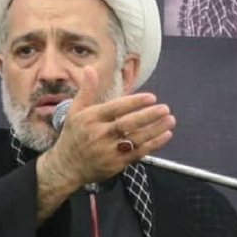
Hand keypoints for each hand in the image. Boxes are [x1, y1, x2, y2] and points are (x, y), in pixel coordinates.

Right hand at [35, 67, 174, 221]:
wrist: (67, 167)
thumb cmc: (73, 136)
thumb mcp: (75, 111)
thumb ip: (86, 90)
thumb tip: (89, 69)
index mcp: (91, 119)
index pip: (115, 109)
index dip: (134, 103)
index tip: (151, 97)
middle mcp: (100, 134)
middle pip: (127, 124)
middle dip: (148, 116)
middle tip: (165, 108)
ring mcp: (109, 150)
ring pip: (135, 139)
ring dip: (155, 130)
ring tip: (170, 120)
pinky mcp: (117, 163)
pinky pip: (138, 152)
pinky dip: (153, 144)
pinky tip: (165, 135)